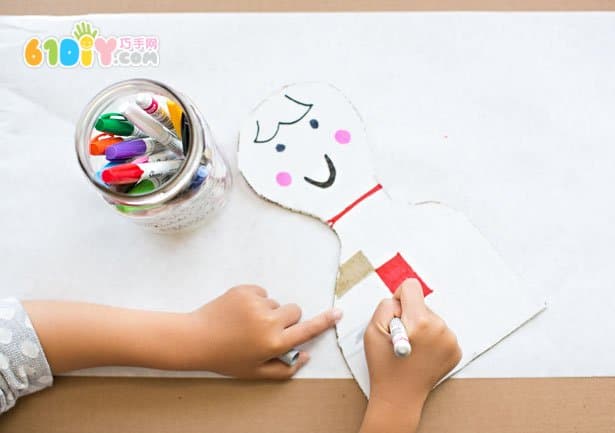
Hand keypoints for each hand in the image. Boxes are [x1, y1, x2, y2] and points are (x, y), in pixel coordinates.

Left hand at [181, 285, 341, 378]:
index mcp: (274, 342)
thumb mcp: (255, 372)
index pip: (307, 330)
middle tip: (268, 330)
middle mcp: (269, 321)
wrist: (196, 338)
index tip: (338, 312)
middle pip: (294, 311)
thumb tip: (305, 355)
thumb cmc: (226, 358)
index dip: (324, 321)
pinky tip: (239, 312)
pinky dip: (255, 301)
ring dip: (268, 311)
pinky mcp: (245, 290)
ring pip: (276, 303)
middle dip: (287, 319)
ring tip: (246, 323)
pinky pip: (261, 293)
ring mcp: (256, 303)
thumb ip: (284, 369)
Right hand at [359, 278, 460, 432]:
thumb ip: (386, 306)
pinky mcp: (455, 350)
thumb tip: (401, 299)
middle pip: (421, 305)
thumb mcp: (372, 330)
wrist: (399, 397)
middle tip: (402, 339)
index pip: (412, 287)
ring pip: (431, 318)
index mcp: (419, 321)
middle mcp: (440, 328)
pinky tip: (421, 354)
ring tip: (412, 349)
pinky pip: (440, 332)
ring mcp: (450, 340)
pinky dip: (430, 340)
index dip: (399, 297)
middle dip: (409, 317)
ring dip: (420, 328)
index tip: (396, 314)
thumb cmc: (384, 366)